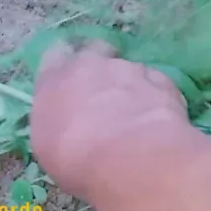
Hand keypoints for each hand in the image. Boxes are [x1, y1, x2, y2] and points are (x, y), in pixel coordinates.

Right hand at [30, 42, 188, 202]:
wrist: (130, 160)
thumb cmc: (75, 160)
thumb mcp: (47, 148)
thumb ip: (56, 123)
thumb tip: (65, 124)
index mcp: (54, 79)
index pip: (54, 56)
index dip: (63, 69)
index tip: (67, 85)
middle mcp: (91, 64)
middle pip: (94, 50)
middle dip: (98, 66)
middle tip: (100, 94)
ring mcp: (130, 69)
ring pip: (128, 69)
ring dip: (129, 86)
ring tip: (133, 117)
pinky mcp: (163, 81)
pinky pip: (156, 84)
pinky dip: (155, 98)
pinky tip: (156, 121)